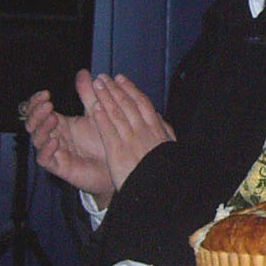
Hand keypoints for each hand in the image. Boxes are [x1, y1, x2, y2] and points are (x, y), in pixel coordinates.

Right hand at [25, 75, 116, 203]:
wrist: (116, 165)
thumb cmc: (104, 140)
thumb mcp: (97, 113)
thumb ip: (88, 94)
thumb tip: (83, 72)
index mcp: (59, 123)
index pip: (38, 111)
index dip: (36, 102)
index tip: (46, 93)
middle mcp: (53, 136)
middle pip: (32, 124)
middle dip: (36, 112)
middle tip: (47, 104)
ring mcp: (54, 152)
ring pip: (36, 140)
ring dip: (42, 127)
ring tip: (53, 117)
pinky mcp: (59, 167)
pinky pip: (44, 159)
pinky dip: (46, 149)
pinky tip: (55, 140)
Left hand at [83, 73, 175, 192]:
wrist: (162, 189)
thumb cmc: (167, 171)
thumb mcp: (171, 149)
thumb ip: (165, 132)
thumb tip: (160, 118)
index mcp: (156, 130)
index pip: (141, 103)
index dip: (130, 89)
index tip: (121, 79)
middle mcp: (143, 131)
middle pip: (127, 104)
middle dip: (115, 89)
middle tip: (103, 77)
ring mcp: (130, 140)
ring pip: (117, 114)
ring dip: (106, 97)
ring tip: (97, 85)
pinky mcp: (118, 152)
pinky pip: (109, 131)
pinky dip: (102, 118)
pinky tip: (95, 108)